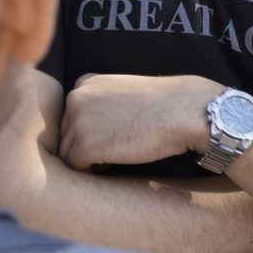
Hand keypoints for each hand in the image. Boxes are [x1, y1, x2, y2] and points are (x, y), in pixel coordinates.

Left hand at [60, 73, 214, 170]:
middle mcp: (74, 98)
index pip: (72, 116)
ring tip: (121, 152)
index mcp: (84, 83)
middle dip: (89, 144)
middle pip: (67, 135)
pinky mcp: (84, 145)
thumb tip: (91, 127)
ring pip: (69, 153)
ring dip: (91, 158)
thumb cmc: (165, 105)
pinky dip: (95, 170)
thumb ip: (102, 102)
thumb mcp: (125, 91)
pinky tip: (119, 160)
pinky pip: (77, 167)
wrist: (185, 111)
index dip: (93, 129)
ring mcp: (77, 122)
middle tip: (120, 145)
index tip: (116, 131)